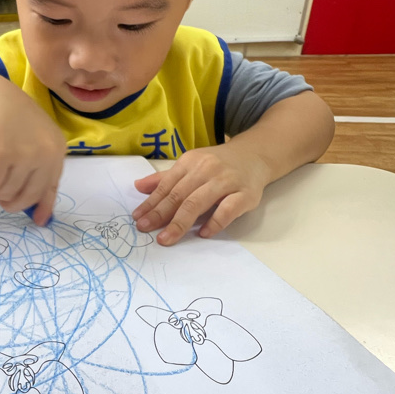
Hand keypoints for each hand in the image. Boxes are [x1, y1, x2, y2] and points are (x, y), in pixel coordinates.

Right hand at [0, 85, 65, 224]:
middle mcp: (46, 153)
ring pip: (4, 193)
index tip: (38, 221)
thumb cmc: (6, 118)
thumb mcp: (30, 141)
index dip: (43, 206)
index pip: (51, 187)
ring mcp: (25, 154)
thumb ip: (36, 171)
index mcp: (56, 150)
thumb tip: (41, 218)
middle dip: (7, 199)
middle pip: (26, 197)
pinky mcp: (2, 155)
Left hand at [132, 144, 270, 244]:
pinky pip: (228, 210)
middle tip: (145, 230)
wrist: (255, 155)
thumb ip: (165, 178)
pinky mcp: (245, 194)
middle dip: (161, 214)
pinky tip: (203, 234)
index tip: (138, 218)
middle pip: (180, 195)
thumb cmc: (218, 164)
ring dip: (181, 222)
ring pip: (199, 202)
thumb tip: (138, 187)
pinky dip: (214, 222)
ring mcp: (227, 181)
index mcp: (190, 162)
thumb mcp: (191, 164)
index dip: (151, 203)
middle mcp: (207, 170)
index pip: (167, 186)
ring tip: (167, 238)